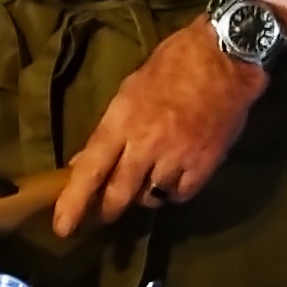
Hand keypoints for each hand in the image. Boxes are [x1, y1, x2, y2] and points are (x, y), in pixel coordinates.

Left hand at [51, 19, 265, 240]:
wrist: (224, 58)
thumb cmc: (172, 65)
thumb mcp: (130, 91)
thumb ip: (110, 131)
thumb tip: (85, 161)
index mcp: (121, 121)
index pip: (90, 169)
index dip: (74, 201)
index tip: (62, 227)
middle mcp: (146, 144)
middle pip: (119, 193)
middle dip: (108, 209)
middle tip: (104, 214)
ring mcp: (176, 157)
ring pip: (151, 197)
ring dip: (144, 193)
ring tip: (149, 177)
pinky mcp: (204, 165)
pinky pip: (181, 194)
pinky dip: (174, 190)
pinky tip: (175, 174)